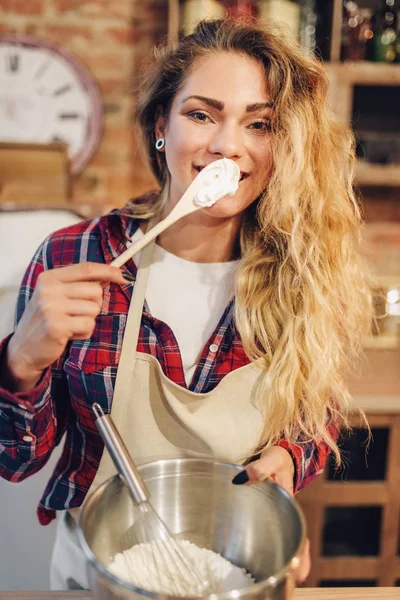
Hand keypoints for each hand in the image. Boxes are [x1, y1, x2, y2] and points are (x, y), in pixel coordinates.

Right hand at [6, 262, 126, 390]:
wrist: (24, 348)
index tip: (123, 276)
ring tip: (70, 325)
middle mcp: (49, 290)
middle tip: (77, 314)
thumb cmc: (45, 321)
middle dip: (95, 305)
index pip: (87, 269)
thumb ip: (78, 285)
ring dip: (88, 320)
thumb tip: (108, 277)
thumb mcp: (56, 296)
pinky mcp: (57, 326)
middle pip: (95, 290)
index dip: (109, 271)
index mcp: (49, 278)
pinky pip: (89, 325)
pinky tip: (69, 334)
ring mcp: (51, 307)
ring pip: (94, 309)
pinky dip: (84, 332)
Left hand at [232, 445, 310, 583]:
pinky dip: (264, 545)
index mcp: (289, 502)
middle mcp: (285, 513)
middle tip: (295, 580)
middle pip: (292, 541)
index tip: (300, 569)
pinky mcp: (265, 514)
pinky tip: (254, 556)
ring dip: (281, 557)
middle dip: (294, 562)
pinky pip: (267, 532)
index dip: (301, 552)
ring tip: (280, 577)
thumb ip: (260, 468)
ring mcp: (276, 515)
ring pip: (281, 540)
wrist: (277, 455)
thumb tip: (244, 478)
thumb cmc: (277, 457)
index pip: (298, 531)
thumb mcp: (271, 459)